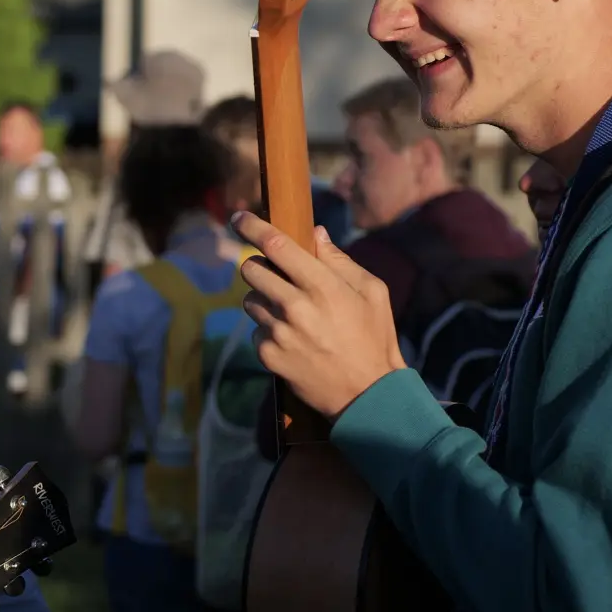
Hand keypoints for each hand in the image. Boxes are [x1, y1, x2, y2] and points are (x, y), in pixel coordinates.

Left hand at [232, 211, 406, 418]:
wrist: (366, 393)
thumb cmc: (373, 337)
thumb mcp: (371, 292)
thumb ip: (339, 261)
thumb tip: (315, 234)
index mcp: (321, 285)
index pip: (275, 245)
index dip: (252, 227)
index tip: (238, 217)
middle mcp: (294, 306)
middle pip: (250, 269)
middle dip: (258, 266)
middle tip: (274, 273)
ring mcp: (277, 332)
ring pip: (250, 300)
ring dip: (264, 300)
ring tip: (292, 313)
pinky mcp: (267, 355)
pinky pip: (256, 329)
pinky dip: (269, 330)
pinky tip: (293, 339)